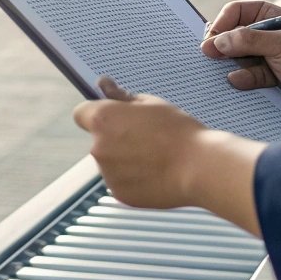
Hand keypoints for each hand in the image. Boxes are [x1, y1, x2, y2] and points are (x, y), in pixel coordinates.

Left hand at [73, 77, 262, 234]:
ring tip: (155, 157)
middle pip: (98, 139)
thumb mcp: (151, 103)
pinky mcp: (119, 193)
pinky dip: (133, 178)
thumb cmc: (178, 131)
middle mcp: (98, 148)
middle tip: (146, 137)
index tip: (113, 116)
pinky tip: (156, 173)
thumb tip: (104, 85)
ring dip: (124, 159)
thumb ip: (122, 96)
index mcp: (102, 120)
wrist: (199, 167)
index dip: (96, 113)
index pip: (81, 113)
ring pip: (110, 162)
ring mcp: (107, 174)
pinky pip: (121, 181)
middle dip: (114, 137)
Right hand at [202, 0, 280, 128]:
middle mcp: (263, 34)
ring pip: (232, 57)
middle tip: (211, 58)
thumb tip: (216, 42)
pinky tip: (243, 84)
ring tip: (238, 75)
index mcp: (270, 16)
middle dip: (221, 48)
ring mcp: (261, 56)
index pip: (235, 12)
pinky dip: (241, 80)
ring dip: (232, 66)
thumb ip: (248, 40)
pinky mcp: (260, 76)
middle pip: (229, 35)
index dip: (221, 23)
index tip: (211, 40)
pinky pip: (240, 75)